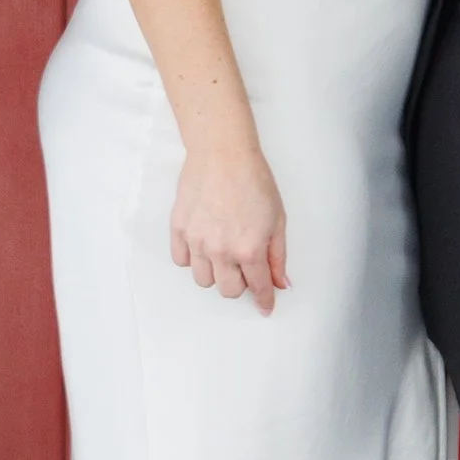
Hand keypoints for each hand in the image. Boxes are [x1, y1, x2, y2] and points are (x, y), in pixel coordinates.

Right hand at [172, 140, 289, 312]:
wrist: (222, 153)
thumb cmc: (253, 179)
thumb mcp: (277, 219)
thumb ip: (277, 256)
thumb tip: (280, 283)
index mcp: (250, 249)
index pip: (257, 288)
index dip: (264, 300)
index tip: (265, 306)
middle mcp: (221, 250)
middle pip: (228, 291)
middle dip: (239, 284)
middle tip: (244, 266)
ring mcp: (197, 241)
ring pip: (203, 280)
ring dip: (215, 272)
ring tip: (222, 251)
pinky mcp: (179, 229)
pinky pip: (181, 260)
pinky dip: (192, 258)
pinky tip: (203, 244)